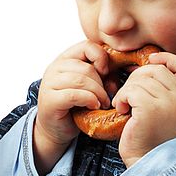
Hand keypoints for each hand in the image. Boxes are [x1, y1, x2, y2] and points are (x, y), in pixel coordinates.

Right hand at [34, 41, 109, 173]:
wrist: (55, 129)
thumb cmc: (75, 106)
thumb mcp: (90, 84)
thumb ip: (102, 73)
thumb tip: (125, 67)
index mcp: (65, 59)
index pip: (87, 46)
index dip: (101, 58)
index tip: (107, 74)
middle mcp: (54, 67)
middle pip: (86, 67)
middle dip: (102, 83)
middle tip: (107, 97)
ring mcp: (49, 83)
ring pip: (81, 80)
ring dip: (98, 93)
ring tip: (102, 103)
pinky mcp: (49, 100)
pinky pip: (74, 95)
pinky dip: (89, 100)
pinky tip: (93, 106)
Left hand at [113, 52, 175, 167]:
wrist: (147, 163)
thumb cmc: (149, 137)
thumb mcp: (164, 112)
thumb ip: (162, 91)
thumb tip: (144, 66)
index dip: (166, 58)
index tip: (151, 60)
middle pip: (155, 70)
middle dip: (136, 78)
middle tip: (128, 96)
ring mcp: (167, 104)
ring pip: (140, 79)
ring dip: (125, 91)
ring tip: (125, 107)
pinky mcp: (150, 109)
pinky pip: (131, 91)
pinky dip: (121, 98)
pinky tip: (122, 111)